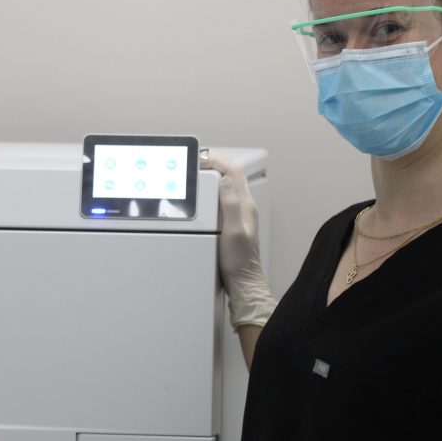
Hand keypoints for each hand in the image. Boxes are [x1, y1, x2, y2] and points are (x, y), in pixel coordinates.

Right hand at [201, 151, 275, 329]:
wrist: (243, 282)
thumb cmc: (239, 262)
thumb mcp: (233, 232)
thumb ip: (230, 205)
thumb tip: (225, 181)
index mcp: (245, 205)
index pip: (234, 172)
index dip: (218, 160)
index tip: (201, 157)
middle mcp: (244, 207)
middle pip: (231, 175)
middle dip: (214, 163)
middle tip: (196, 161)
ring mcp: (239, 214)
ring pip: (227, 186)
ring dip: (213, 175)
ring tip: (197, 172)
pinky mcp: (233, 222)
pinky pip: (223, 198)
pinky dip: (212, 190)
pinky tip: (202, 195)